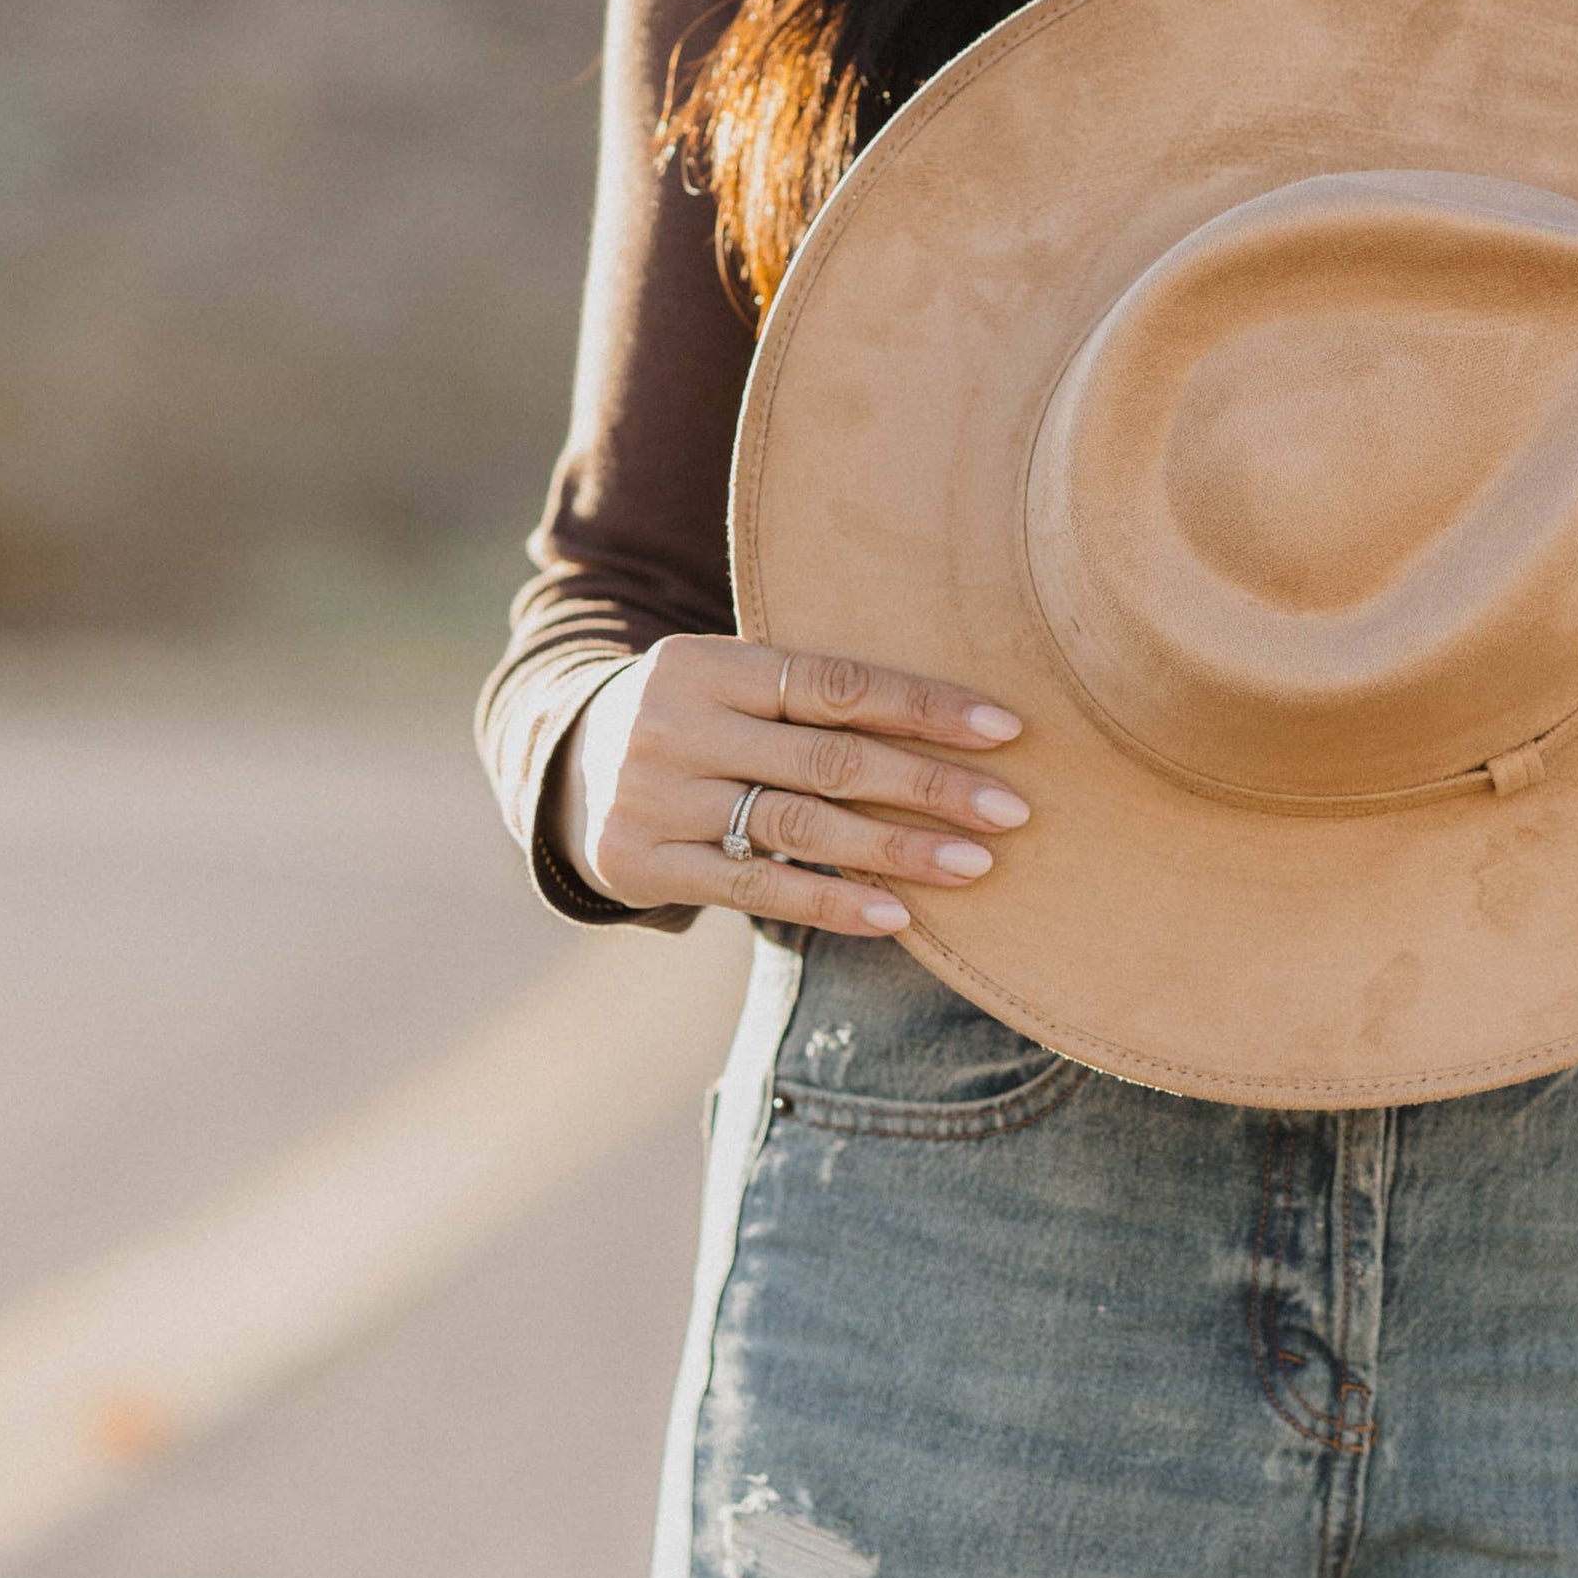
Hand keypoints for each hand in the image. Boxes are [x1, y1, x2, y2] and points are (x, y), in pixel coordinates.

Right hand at [554, 634, 1029, 937]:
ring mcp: (651, 797)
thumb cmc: (698, 724)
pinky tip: (896, 915)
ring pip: (798, 827)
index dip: (923, 706)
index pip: (834, 683)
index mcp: (706, 663)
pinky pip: (755, 888)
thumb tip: (963, 726)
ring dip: (896, 850)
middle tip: (1011, 810)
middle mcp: (672, 724)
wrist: (566, 772)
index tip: (1006, 729)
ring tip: (974, 866)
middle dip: (929, 785)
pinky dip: (831, 903)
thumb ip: (812, 698)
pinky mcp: (640, 863)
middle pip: (827, 758)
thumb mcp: (733, 687)